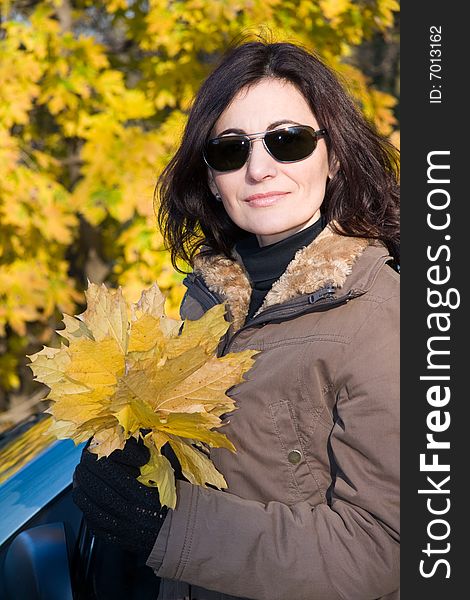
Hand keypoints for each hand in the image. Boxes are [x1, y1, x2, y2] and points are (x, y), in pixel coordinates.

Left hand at [72, 437, 168, 555]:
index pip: (108, 471)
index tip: (95, 452)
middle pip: (95, 488)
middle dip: (85, 473)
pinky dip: (87, 511)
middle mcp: (129, 512)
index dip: (97, 459)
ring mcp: (122, 528)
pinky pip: (94, 525)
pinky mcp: (118, 540)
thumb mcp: (174, 474)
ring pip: (90, 507)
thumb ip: (161, 454)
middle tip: (82, 463)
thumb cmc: (179, 501)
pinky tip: (86, 501)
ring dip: (81, 490)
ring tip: (79, 479)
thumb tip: (144, 434)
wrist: (185, 534)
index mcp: (142, 494)